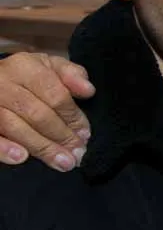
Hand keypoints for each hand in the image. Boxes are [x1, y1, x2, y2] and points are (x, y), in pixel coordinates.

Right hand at [0, 53, 93, 170]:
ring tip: (62, 162)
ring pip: (14, 127)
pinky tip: (21, 158)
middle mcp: (3, 82)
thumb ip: (72, 75)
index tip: (85, 134)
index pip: (55, 95)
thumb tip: (88, 90)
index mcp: (24, 66)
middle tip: (77, 154)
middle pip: (37, 114)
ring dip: (41, 147)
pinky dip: (4, 148)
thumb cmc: (27, 76)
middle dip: (61, 136)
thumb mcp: (50, 67)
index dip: (73, 117)